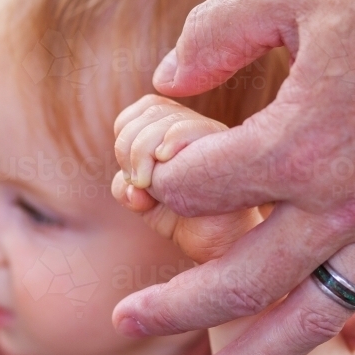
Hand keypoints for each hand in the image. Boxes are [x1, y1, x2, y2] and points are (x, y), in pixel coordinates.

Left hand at [111, 0, 354, 354]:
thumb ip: (212, 35)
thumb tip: (164, 82)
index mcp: (296, 142)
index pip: (197, 191)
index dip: (158, 184)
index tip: (147, 179)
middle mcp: (345, 201)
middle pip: (238, 280)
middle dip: (172, 309)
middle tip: (124, 324)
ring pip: (313, 317)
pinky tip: (335, 340)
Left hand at [111, 96, 262, 265]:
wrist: (217, 247)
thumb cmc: (182, 220)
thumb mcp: (142, 202)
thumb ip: (126, 187)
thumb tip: (134, 185)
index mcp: (176, 128)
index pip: (144, 108)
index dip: (126, 134)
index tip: (131, 174)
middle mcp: (198, 126)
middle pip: (152, 108)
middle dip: (128, 146)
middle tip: (137, 183)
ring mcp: (215, 136)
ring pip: (167, 119)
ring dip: (141, 152)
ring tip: (147, 186)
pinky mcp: (228, 151)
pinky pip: (188, 131)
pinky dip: (168, 149)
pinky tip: (165, 170)